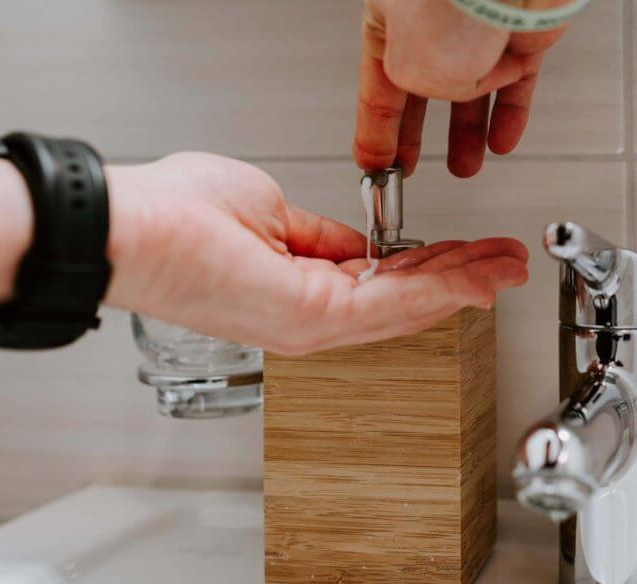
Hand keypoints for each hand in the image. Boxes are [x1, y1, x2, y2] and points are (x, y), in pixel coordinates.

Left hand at [105, 152, 526, 354]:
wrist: (131, 226)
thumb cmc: (173, 214)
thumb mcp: (266, 209)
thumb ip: (314, 234)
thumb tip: (348, 243)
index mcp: (292, 283)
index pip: (375, 281)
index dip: (427, 264)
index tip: (466, 249)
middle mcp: (303, 312)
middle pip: (399, 298)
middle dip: (459, 276)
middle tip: (505, 263)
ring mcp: (306, 321)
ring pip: (403, 305)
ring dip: (461, 283)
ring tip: (505, 268)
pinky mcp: (307, 317)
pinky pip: (387, 306)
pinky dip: (438, 290)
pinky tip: (473, 278)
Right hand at [354, 0, 568, 177]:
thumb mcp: (411, 64)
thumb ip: (418, 91)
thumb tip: (450, 98)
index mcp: (390, 14)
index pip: (375, 84)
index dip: (374, 130)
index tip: (375, 163)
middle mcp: (433, 19)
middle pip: (420, 88)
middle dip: (416, 135)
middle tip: (410, 167)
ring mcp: (480, 24)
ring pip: (471, 89)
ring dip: (466, 133)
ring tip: (464, 166)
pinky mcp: (522, 31)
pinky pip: (514, 81)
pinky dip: (507, 114)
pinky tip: (501, 141)